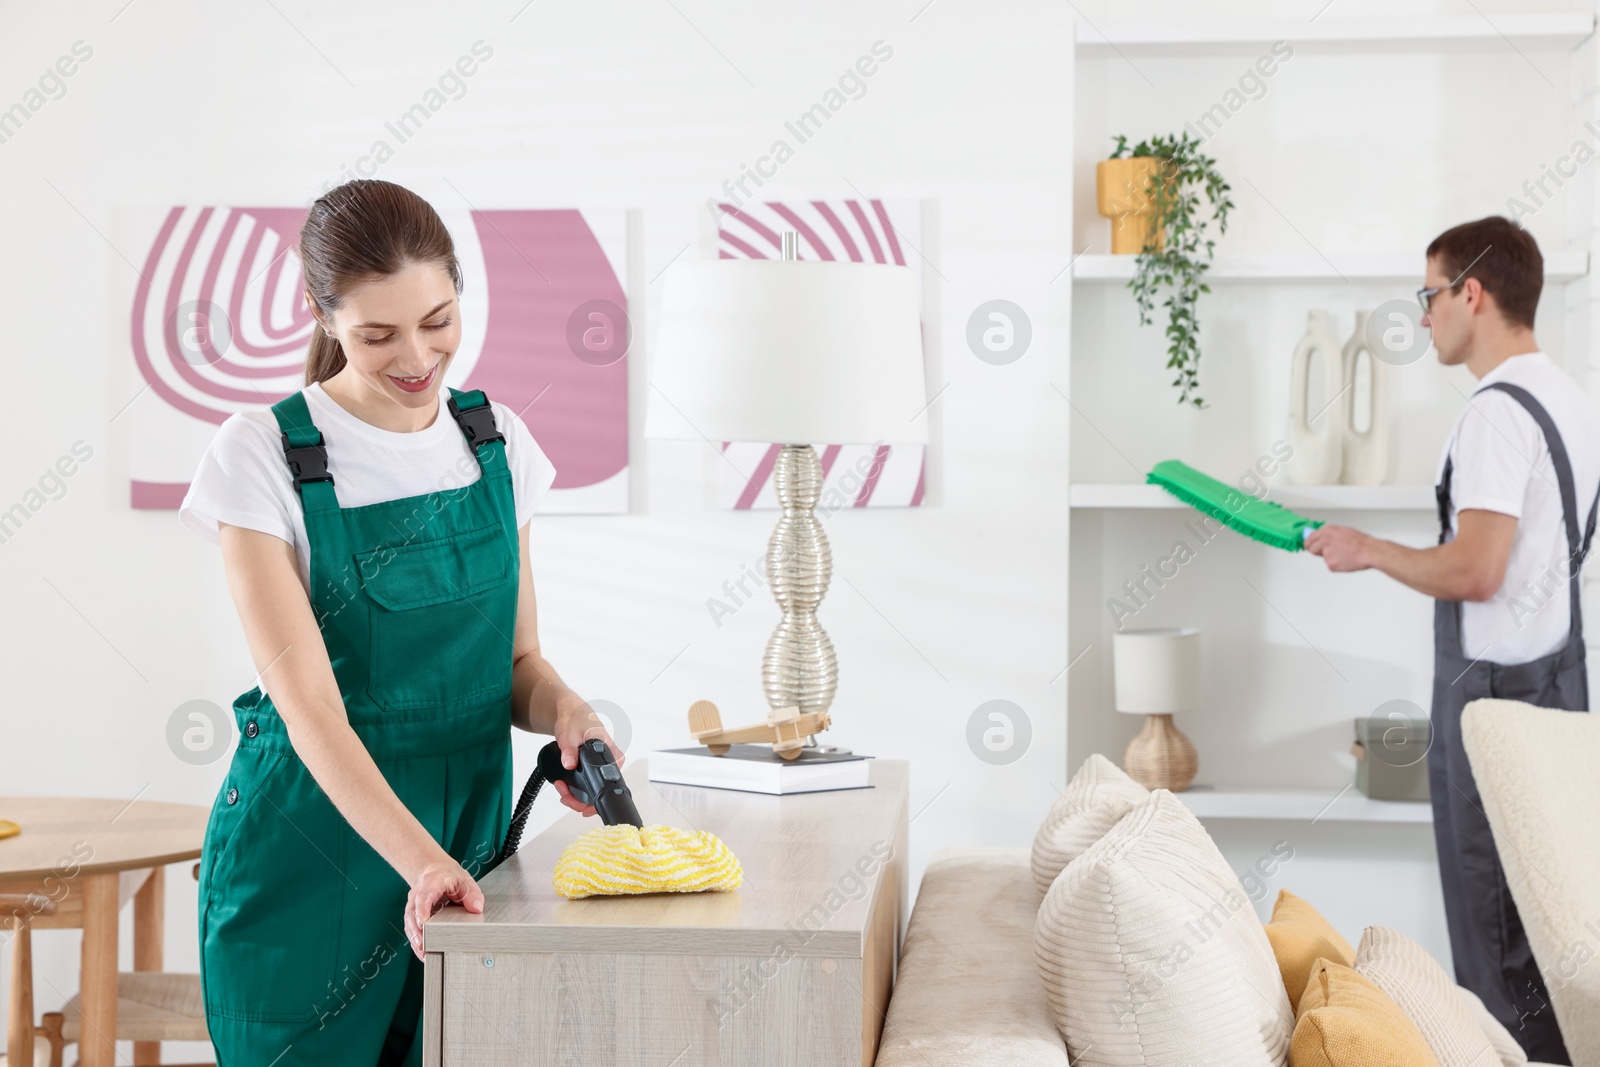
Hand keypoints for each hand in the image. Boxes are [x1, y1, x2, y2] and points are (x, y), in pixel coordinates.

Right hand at [405, 856, 482, 960]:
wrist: (434, 872)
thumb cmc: (448, 877)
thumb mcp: (464, 880)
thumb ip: (472, 893)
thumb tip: (477, 909)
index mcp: (430, 883)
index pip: (423, 896)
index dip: (422, 909)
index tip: (423, 922)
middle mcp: (417, 895)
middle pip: (413, 913)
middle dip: (417, 930)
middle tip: (423, 945)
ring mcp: (413, 906)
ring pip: (410, 923)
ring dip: (415, 939)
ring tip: (423, 954)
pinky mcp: (413, 916)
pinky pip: (411, 929)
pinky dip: (416, 942)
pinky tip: (422, 953)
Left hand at [551, 695, 625, 817]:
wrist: (572, 713)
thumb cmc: (577, 720)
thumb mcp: (570, 734)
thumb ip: (570, 750)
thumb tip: (569, 763)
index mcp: (611, 754)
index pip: (611, 785)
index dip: (595, 801)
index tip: (581, 805)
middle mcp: (610, 762)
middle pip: (601, 793)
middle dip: (580, 801)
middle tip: (564, 797)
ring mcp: (603, 767)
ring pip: (594, 793)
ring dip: (575, 797)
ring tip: (561, 788)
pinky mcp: (595, 769)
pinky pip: (589, 787)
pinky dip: (575, 791)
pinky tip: (565, 786)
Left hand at [1304, 524, 1372, 571]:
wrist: (1369, 551)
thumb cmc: (1360, 541)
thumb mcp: (1342, 531)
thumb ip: (1329, 535)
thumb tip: (1321, 539)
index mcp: (1327, 531)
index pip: (1310, 538)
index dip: (1309, 543)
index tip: (1308, 546)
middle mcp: (1324, 541)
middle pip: (1311, 550)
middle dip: (1317, 552)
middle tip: (1328, 553)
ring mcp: (1327, 553)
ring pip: (1324, 558)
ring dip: (1332, 558)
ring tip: (1345, 554)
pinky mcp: (1331, 564)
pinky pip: (1331, 566)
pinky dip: (1337, 565)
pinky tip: (1346, 560)